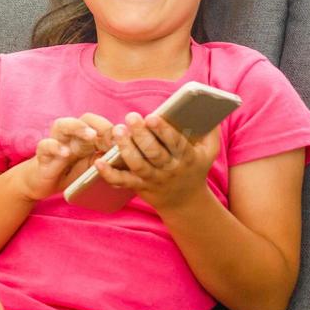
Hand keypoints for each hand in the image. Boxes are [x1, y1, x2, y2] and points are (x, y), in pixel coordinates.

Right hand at [20, 113, 116, 200]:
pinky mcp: (42, 154)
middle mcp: (72, 135)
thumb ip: (108, 159)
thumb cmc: (70, 172)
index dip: (114, 132)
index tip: (125, 145)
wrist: (43, 183)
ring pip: (63, 124)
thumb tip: (130, 157)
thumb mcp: (93, 165)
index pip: (103, 125)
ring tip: (91, 135)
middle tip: (113, 138)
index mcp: (87, 136)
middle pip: (85, 119)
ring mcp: (56, 142)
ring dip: (78, 127)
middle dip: (101, 126)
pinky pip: (46, 145)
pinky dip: (56, 147)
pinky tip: (65, 153)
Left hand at [91, 112, 219, 211]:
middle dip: (142, 135)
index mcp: (188, 158)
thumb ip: (211, 132)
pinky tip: (98, 161)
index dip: (163, 131)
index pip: (176, 143)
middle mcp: (170, 170)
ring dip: (126, 148)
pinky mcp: (139, 187)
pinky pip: (122, 182)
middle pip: (154, 153)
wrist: (185, 202)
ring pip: (138, 165)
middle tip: (131, 117)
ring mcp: (153, 179)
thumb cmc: (195, 168)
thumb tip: (210, 108)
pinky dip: (109, 174)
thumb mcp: (209, 152)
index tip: (152, 117)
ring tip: (118, 131)